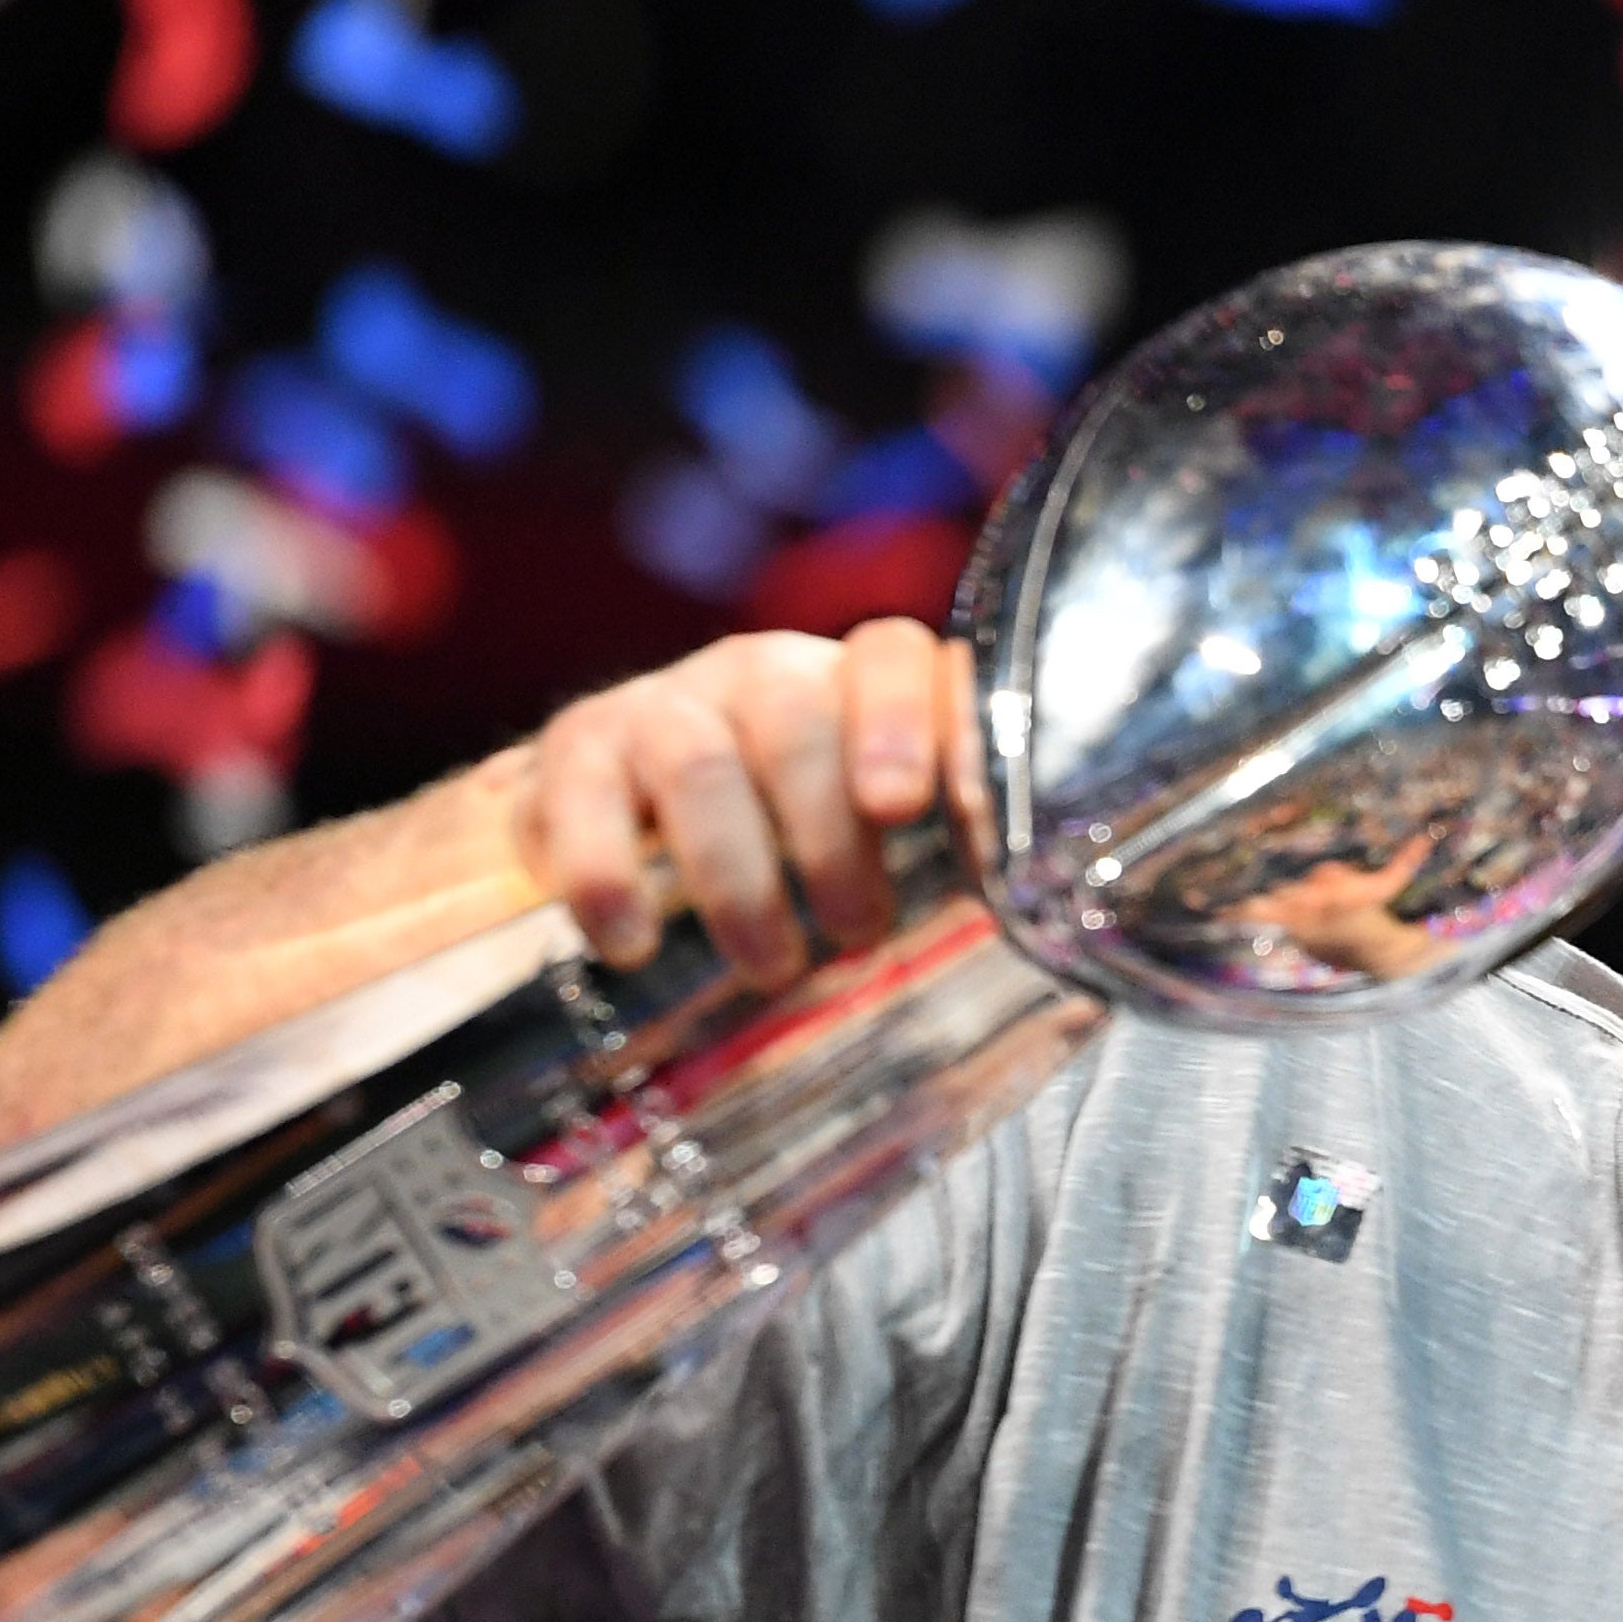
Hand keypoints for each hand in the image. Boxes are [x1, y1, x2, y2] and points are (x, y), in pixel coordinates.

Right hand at [505, 618, 965, 985]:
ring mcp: (663, 705)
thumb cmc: (790, 850)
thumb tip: (1044, 929)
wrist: (625, 824)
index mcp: (849, 687)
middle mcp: (758, 676)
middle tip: (855, 933)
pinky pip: (581, 798)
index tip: (911, 806)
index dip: (909, 720)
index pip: (889, 654)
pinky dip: (608, 875)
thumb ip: (946, 858)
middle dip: (830, 835)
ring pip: (699, 762)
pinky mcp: (578, 751)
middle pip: (794, 716)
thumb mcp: (874, 844)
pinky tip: (632, 946)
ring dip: (740, 877)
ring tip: (771, 967)